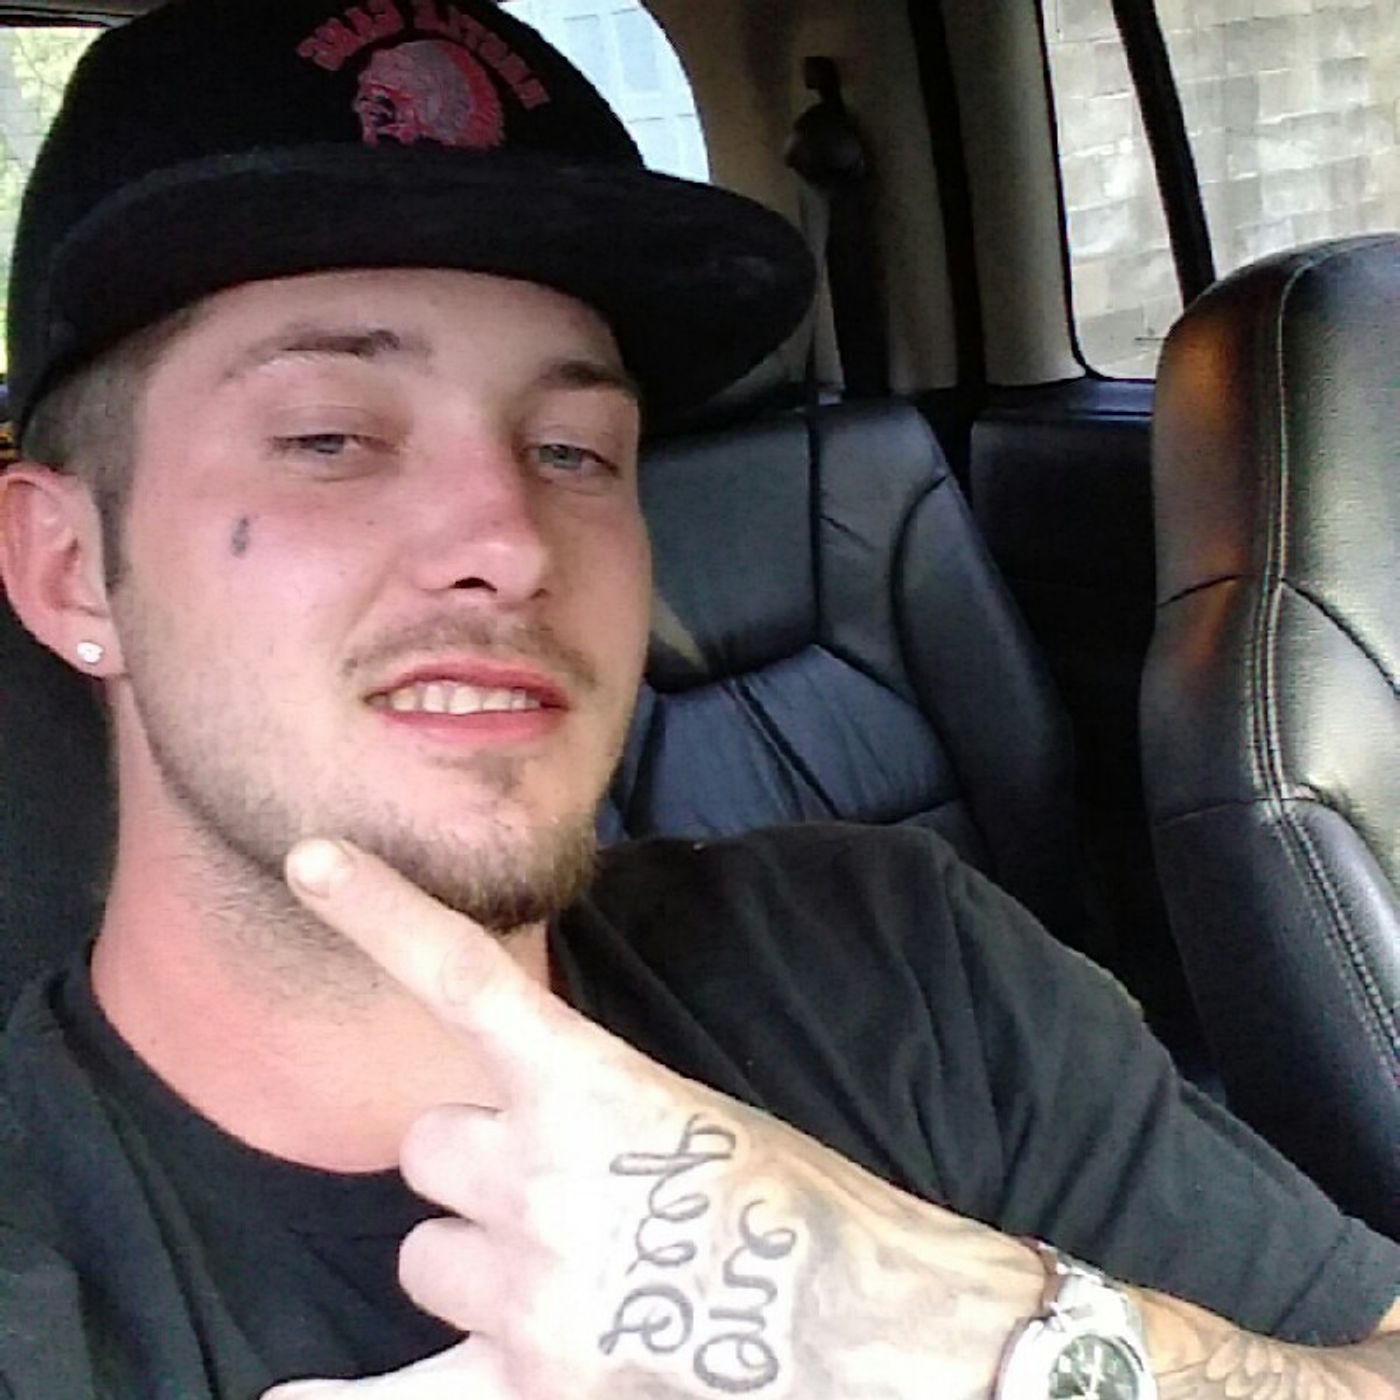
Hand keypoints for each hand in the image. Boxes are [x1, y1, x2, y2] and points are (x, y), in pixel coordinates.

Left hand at [261, 838, 1040, 1399]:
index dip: (381, 912)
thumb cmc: (802, 1207)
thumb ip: (582, 1109)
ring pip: (424, 1259)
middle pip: (429, 1149)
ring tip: (574, 1284)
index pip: (464, 979)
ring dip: (477, 1261)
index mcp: (594, 1087)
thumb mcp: (690, 1114)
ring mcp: (532, 1291)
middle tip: (566, 1197)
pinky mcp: (535, 1391)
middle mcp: (544, 1181)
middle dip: (477, 1166)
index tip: (312, 859)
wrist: (884, 1325)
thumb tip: (509, 1130)